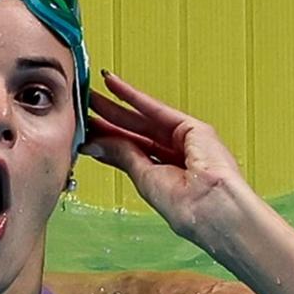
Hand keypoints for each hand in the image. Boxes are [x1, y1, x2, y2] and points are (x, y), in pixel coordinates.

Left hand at [80, 71, 243, 240]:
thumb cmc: (185, 208)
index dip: (104, 140)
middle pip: (131, 134)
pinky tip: (114, 85)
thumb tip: (95, 144)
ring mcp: (183, 141)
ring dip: (115, 106)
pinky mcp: (192, 128)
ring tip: (90, 94)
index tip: (84, 130)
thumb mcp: (144, 178)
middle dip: (105, 120)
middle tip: (82, 106)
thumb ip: (122, 156)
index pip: (126, 152)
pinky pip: (156, 109)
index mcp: (162, 176)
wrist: (211, 208)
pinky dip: (134, 96)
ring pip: (141, 119)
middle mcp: (172, 157)